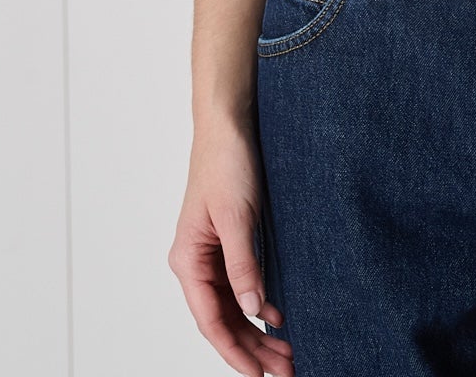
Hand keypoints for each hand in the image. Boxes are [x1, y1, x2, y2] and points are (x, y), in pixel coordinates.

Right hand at [168, 116, 293, 374]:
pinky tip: (279, 318)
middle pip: (224, 319)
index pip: (211, 321)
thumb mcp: (236, 215)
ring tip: (286, 354)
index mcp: (188, 261)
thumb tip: (253, 309)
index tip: (260, 376)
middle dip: (253, 349)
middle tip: (286, 371)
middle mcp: (196, 263)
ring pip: (233, 306)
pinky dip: (259, 305)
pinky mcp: (228, 243)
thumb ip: (243, 264)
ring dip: (257, 331)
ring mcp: (211, 255)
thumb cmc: (226, 162)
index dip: (236, 352)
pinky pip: (241, 285)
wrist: (229, 124)